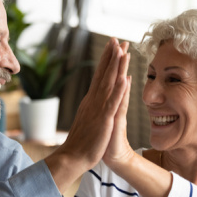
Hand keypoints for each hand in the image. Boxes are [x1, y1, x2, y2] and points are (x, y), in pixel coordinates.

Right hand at [45, 38, 130, 192]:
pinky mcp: (103, 119)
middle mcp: (93, 100)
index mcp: (91, 100)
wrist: (73, 157)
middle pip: (104, 74)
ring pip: (109, 83)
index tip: (113, 46)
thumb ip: (92, 107)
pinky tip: (124, 78)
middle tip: (118, 39)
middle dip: (112, 56)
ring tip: (123, 51)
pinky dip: (118, 90)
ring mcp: (98, 109)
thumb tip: (94, 98)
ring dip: (116, 67)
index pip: (100, 76)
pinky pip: (112, 102)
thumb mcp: (88, 120)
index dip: (107, 60)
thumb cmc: (82, 142)